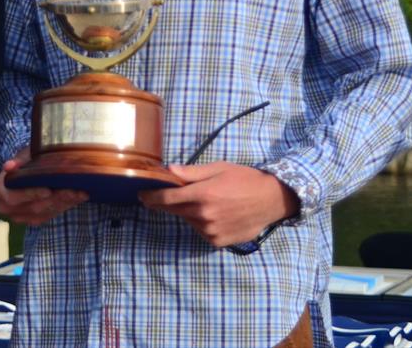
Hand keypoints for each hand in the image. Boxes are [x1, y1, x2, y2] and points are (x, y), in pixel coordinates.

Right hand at [0, 147, 86, 225]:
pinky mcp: (35, 219)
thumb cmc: (25, 160)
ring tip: (79, 192)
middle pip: (33, 207)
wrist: (28, 169)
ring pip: (45, 212)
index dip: (30, 194)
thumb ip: (18, 161)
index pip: (13, 197)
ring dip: (64, 202)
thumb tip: (8, 166)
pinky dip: (67, 205)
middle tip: (72, 190)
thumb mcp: (22, 155)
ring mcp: (21, 216)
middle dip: (55, 198)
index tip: (47, 190)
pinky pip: (51, 214)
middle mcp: (6, 207)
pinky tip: (79, 196)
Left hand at [138, 162, 299, 247]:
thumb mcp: (217, 168)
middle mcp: (204, 215)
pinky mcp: (218, 242)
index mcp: (202, 195)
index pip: (167, 198)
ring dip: (185, 211)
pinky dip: (199, 222)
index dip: (151, 197)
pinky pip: (200, 231)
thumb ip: (191, 173)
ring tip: (197, 201)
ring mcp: (211, 231)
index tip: (140, 194)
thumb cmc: (243, 178)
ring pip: (187, 220)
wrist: (271, 200)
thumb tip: (168, 171)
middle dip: (162, 203)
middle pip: (174, 210)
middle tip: (152, 198)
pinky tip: (210, 213)